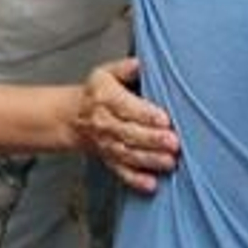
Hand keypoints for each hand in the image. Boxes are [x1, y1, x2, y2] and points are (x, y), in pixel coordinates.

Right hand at [74, 57, 178, 193]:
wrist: (73, 117)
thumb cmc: (97, 93)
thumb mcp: (106, 73)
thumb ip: (126, 68)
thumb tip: (142, 64)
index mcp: (105, 97)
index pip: (126, 106)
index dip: (146, 113)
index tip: (164, 119)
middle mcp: (104, 121)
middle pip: (129, 132)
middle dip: (152, 139)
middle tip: (174, 143)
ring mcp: (106, 143)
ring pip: (128, 153)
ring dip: (150, 159)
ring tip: (169, 162)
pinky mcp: (109, 159)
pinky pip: (121, 171)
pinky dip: (135, 179)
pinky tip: (150, 184)